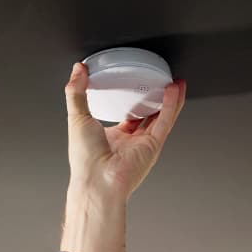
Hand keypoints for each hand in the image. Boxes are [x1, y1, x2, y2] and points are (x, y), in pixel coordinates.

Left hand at [64, 62, 186, 200]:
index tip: (133, 84)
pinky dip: (172, 104)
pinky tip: (175, 88)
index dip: (131, 101)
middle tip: (157, 81)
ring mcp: (143, 144)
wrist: (96, 180)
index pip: (125, 116)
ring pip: (160, 116)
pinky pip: (166, 121)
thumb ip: (76, 92)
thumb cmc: (85, 159)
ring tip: (171, 80)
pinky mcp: (153, 145)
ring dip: (169, 98)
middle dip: (154, 100)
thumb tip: (77, 71)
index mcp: (111, 137)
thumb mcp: (76, 117)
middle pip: (146, 116)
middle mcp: (129, 142)